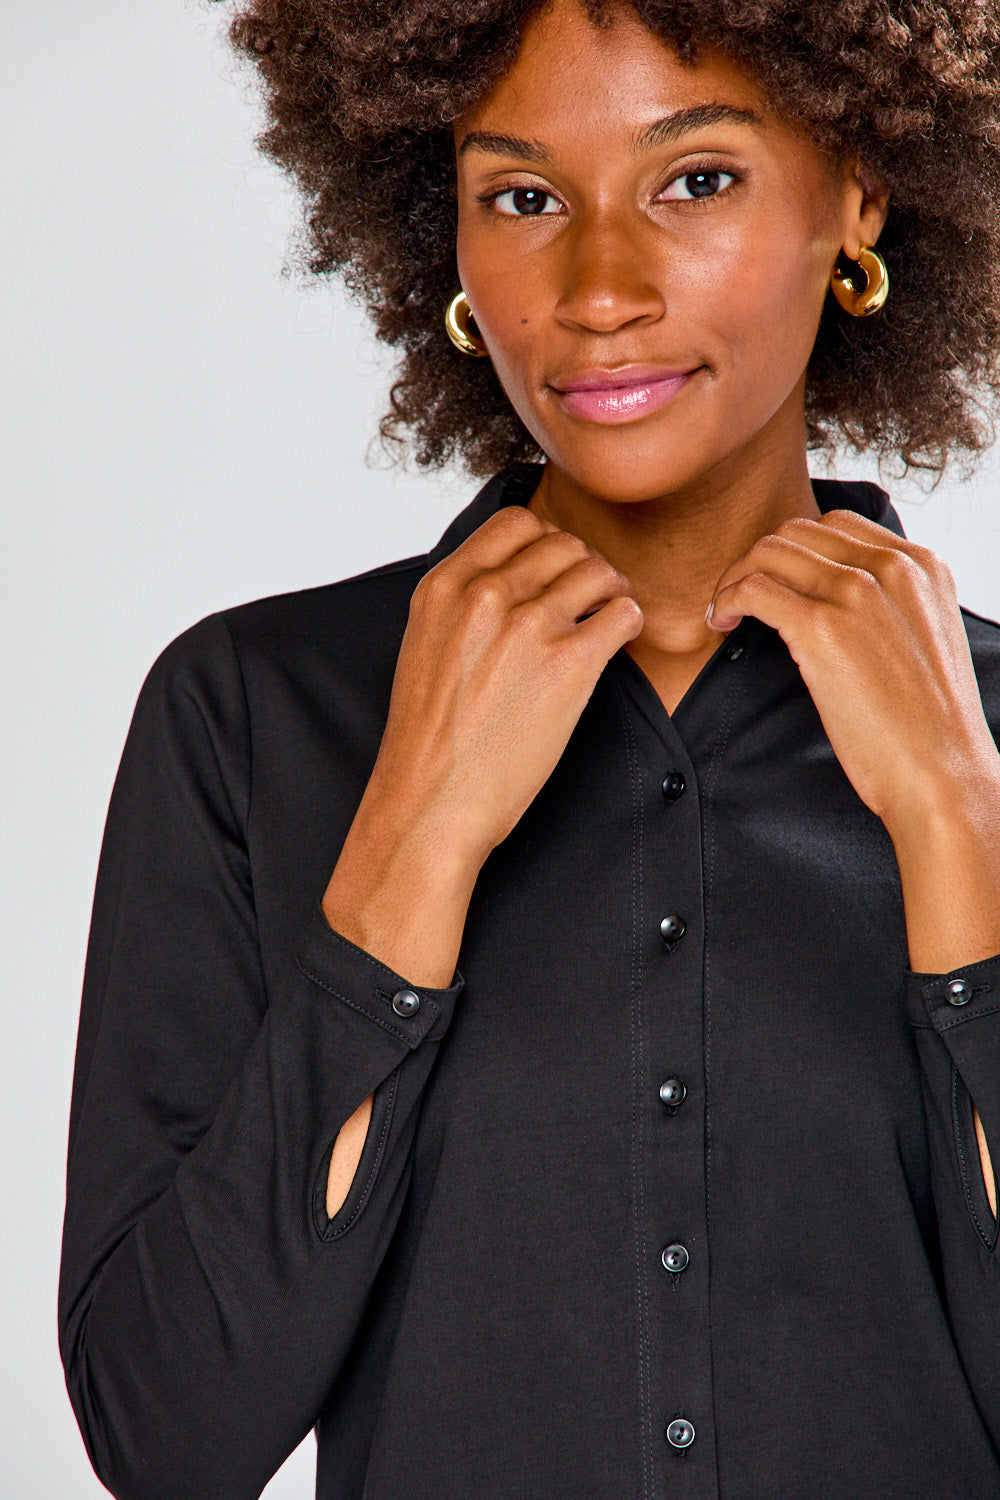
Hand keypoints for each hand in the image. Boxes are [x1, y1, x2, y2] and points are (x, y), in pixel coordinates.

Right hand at [366, 505, 642, 861]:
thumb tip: (510, 578)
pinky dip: (629, 621)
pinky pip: (623, 613)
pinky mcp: (569, 663)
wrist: (432, 799)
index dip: (546, 540)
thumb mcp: (426, 646)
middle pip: (563, 542)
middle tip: (591, 594)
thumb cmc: (430, 738)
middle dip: (583, 566)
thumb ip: (462, 603)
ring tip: (607, 614)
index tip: (554, 568)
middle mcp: (486, 595)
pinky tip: (618, 639)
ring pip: (597, 571)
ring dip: (611, 589)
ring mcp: (529, 626)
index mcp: (445, 586)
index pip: (515, 522)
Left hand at [705, 509, 999, 833]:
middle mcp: (893, 567)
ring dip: (735, 578)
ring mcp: (858, 593)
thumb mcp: (921, 639)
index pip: (836, 526)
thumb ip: (888, 604)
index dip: (792, 551)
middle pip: (797, 532)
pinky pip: (753, 588)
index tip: (774, 582)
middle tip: (740, 598)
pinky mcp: (824, 628)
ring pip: (769, 552)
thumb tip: (828, 596)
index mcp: (922, 564)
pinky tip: (722, 623)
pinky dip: (727, 599)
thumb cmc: (927, 725)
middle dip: (759, 560)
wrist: (942, 774)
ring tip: (726, 612)